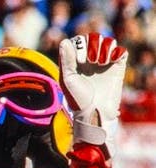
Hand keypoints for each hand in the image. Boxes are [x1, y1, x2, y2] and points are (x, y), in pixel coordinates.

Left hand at [59, 33, 127, 154]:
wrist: (94, 111)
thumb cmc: (77, 98)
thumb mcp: (68, 79)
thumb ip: (66, 60)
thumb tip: (64, 41)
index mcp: (77, 61)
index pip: (80, 40)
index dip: (80, 44)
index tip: (79, 60)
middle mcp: (91, 59)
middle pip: (95, 37)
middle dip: (93, 45)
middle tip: (91, 60)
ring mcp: (105, 62)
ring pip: (108, 41)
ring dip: (104, 48)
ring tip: (100, 63)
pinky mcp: (118, 66)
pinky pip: (121, 50)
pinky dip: (116, 52)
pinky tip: (109, 62)